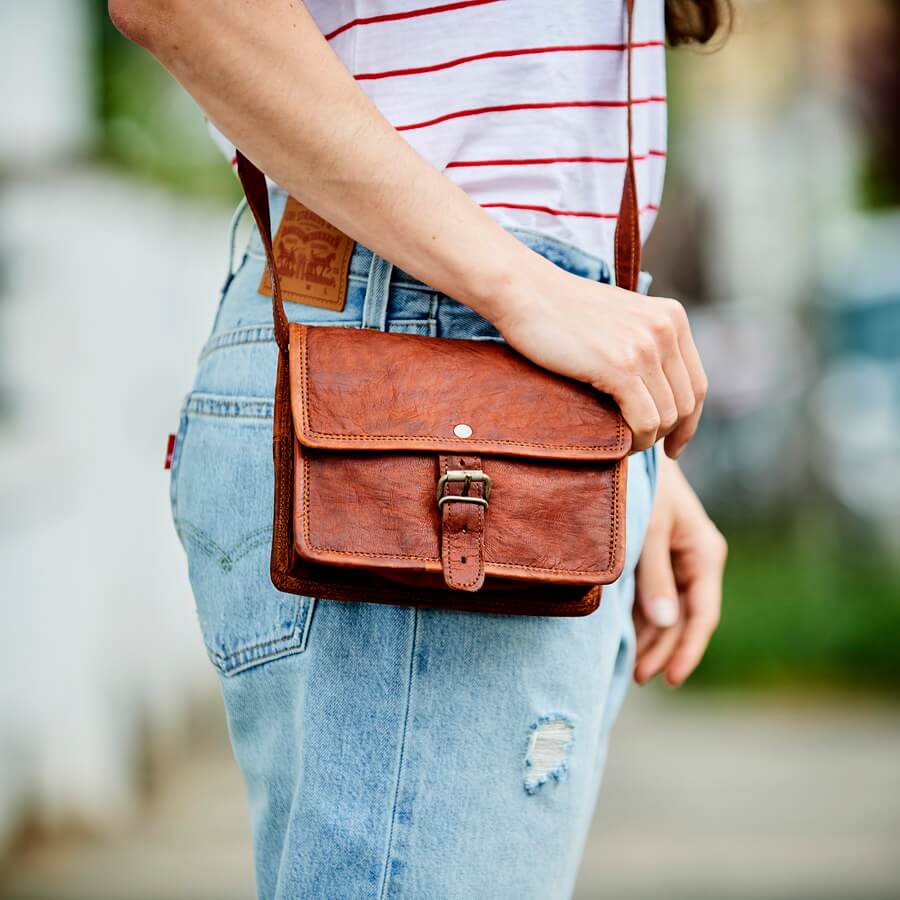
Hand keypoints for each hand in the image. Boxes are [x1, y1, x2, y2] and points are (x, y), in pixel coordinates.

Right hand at [495, 261, 707, 456]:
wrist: (526, 292)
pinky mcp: (621, 367)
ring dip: (648, 439)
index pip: (696, 383)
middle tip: (645, 448)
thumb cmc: (561, 311)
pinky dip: (636, 440)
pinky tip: (620, 443)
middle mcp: (666, 330)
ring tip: (625, 443)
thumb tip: (656, 389)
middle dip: (669, 434)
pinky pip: (645, 420)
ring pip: (666, 416)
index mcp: (672, 317)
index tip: (674, 444)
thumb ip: (644, 342)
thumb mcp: (620, 318)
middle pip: (685, 404)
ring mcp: (645, 348)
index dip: (689, 422)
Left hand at [633, 455, 726, 685]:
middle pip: (684, 619)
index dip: (687, 650)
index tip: (669, 678)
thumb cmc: (644, 485)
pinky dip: (643, 619)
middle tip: (638, 678)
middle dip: (664, 650)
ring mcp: (677, 560)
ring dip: (653, 639)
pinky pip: (655, 596)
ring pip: (669, 612)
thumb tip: (663, 624)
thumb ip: (655, 577)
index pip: (702, 615)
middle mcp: (696, 561)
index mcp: (705, 554)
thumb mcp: (648, 530)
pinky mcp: (658, 557)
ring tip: (633, 669)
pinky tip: (628, 639)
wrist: (632, 452)